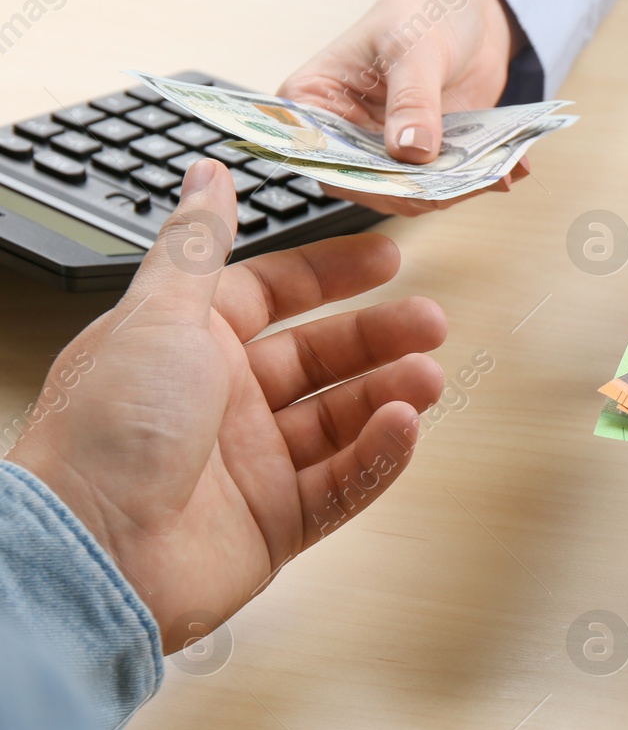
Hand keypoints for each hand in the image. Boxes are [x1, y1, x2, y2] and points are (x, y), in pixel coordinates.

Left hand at [5, 160, 446, 652]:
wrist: (94, 553)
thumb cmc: (108, 430)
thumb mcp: (159, 314)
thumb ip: (198, 244)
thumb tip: (208, 176)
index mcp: (188, 344)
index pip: (273, 294)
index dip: (330, 274)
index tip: (387, 259)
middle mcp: (222, 400)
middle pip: (320, 357)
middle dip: (379, 337)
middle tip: (431, 323)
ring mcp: (252, 463)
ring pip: (342, 419)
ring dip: (388, 395)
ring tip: (427, 378)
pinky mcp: (277, 522)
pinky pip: (345, 482)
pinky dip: (378, 455)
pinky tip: (402, 428)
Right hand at [278, 0, 528, 217]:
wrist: (467, 8)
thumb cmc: (422, 10)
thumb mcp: (414, 48)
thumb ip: (411, 100)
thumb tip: (411, 151)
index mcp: (315, 101)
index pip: (324, 156)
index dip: (363, 179)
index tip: (406, 185)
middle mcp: (345, 134)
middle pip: (373, 184)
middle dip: (421, 189)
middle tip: (464, 182)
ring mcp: (386, 149)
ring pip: (415, 191)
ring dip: (456, 188)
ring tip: (495, 172)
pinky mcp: (425, 156)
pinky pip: (447, 182)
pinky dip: (477, 179)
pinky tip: (509, 168)